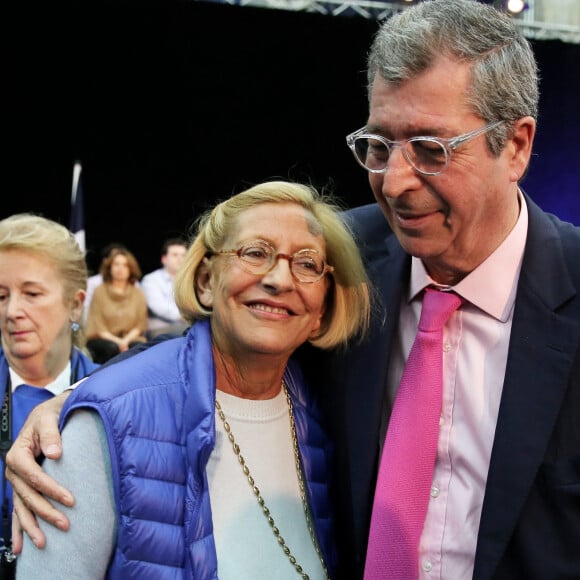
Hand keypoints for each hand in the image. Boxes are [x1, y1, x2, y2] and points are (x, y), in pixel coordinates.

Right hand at [5, 393, 73, 551]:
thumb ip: (51, 435)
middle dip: (46, 512)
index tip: (69, 499)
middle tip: (65, 523)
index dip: (51, 489)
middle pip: (28, 496)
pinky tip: (21, 545)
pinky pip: (19, 508)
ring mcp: (16, 480)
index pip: (34, 476)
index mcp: (18, 454)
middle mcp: (13, 470)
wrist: (46, 414)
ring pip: (21, 507)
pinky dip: (19, 527)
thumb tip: (54, 453)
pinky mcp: (22, 485)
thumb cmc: (49, 415)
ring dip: (31, 526)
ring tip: (42, 543)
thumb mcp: (49, 418)